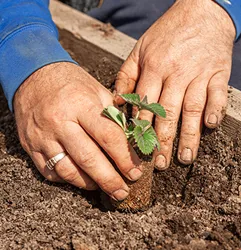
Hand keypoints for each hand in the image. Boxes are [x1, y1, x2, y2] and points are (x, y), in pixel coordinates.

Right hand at [14, 62, 141, 200]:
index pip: (108, 137)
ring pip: (68, 170)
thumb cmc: (70, 82)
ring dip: (89, 184)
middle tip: (123, 191)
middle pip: (89, 159)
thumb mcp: (97, 90)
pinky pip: (50, 171)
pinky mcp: (31, 146)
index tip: (135, 172)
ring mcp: (43, 136)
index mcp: (81, 105)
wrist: (33, 75)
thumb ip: (113, 115)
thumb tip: (129, 140)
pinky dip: (68, 179)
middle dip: (109, 180)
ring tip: (104, 187)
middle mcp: (61, 122)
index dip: (125, 158)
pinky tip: (81, 178)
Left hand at [115, 0, 234, 168]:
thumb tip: (118, 101)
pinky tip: (210, 127)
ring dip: (189, 135)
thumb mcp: (139, 49)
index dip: (141, 128)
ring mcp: (199, 73)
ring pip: (192, 109)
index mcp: (155, 68)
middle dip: (164, 140)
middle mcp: (176, 73)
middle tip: (160, 163)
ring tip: (185, 157)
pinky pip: (218, 94)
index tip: (138, 148)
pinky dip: (215, 110)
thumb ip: (127, 75)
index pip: (145, 104)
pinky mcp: (218, 73)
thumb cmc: (166, 33)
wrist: (200, 11)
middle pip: (168, 112)